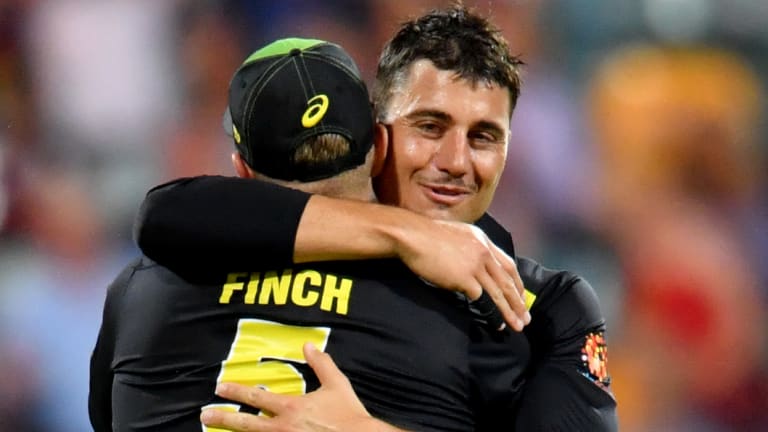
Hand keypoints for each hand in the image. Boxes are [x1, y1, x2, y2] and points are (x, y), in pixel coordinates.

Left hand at [200, 343, 407, 431]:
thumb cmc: (348, 414)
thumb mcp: (337, 384)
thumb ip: (321, 363)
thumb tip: (308, 345)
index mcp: (291, 408)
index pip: (257, 397)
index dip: (236, 391)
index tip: (220, 387)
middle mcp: (283, 428)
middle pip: (246, 423)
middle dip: (224, 417)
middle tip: (205, 414)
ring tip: (214, 431)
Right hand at [397, 220, 529, 330]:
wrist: (412, 236)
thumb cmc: (426, 235)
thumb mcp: (456, 234)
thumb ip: (469, 246)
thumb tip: (472, 261)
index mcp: (483, 240)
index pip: (508, 263)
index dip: (516, 282)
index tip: (520, 296)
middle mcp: (484, 252)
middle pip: (507, 280)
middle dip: (518, 301)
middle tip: (526, 317)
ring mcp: (475, 265)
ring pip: (499, 292)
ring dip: (510, 311)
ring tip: (517, 325)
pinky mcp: (465, 278)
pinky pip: (483, 300)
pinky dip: (491, 313)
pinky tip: (494, 323)